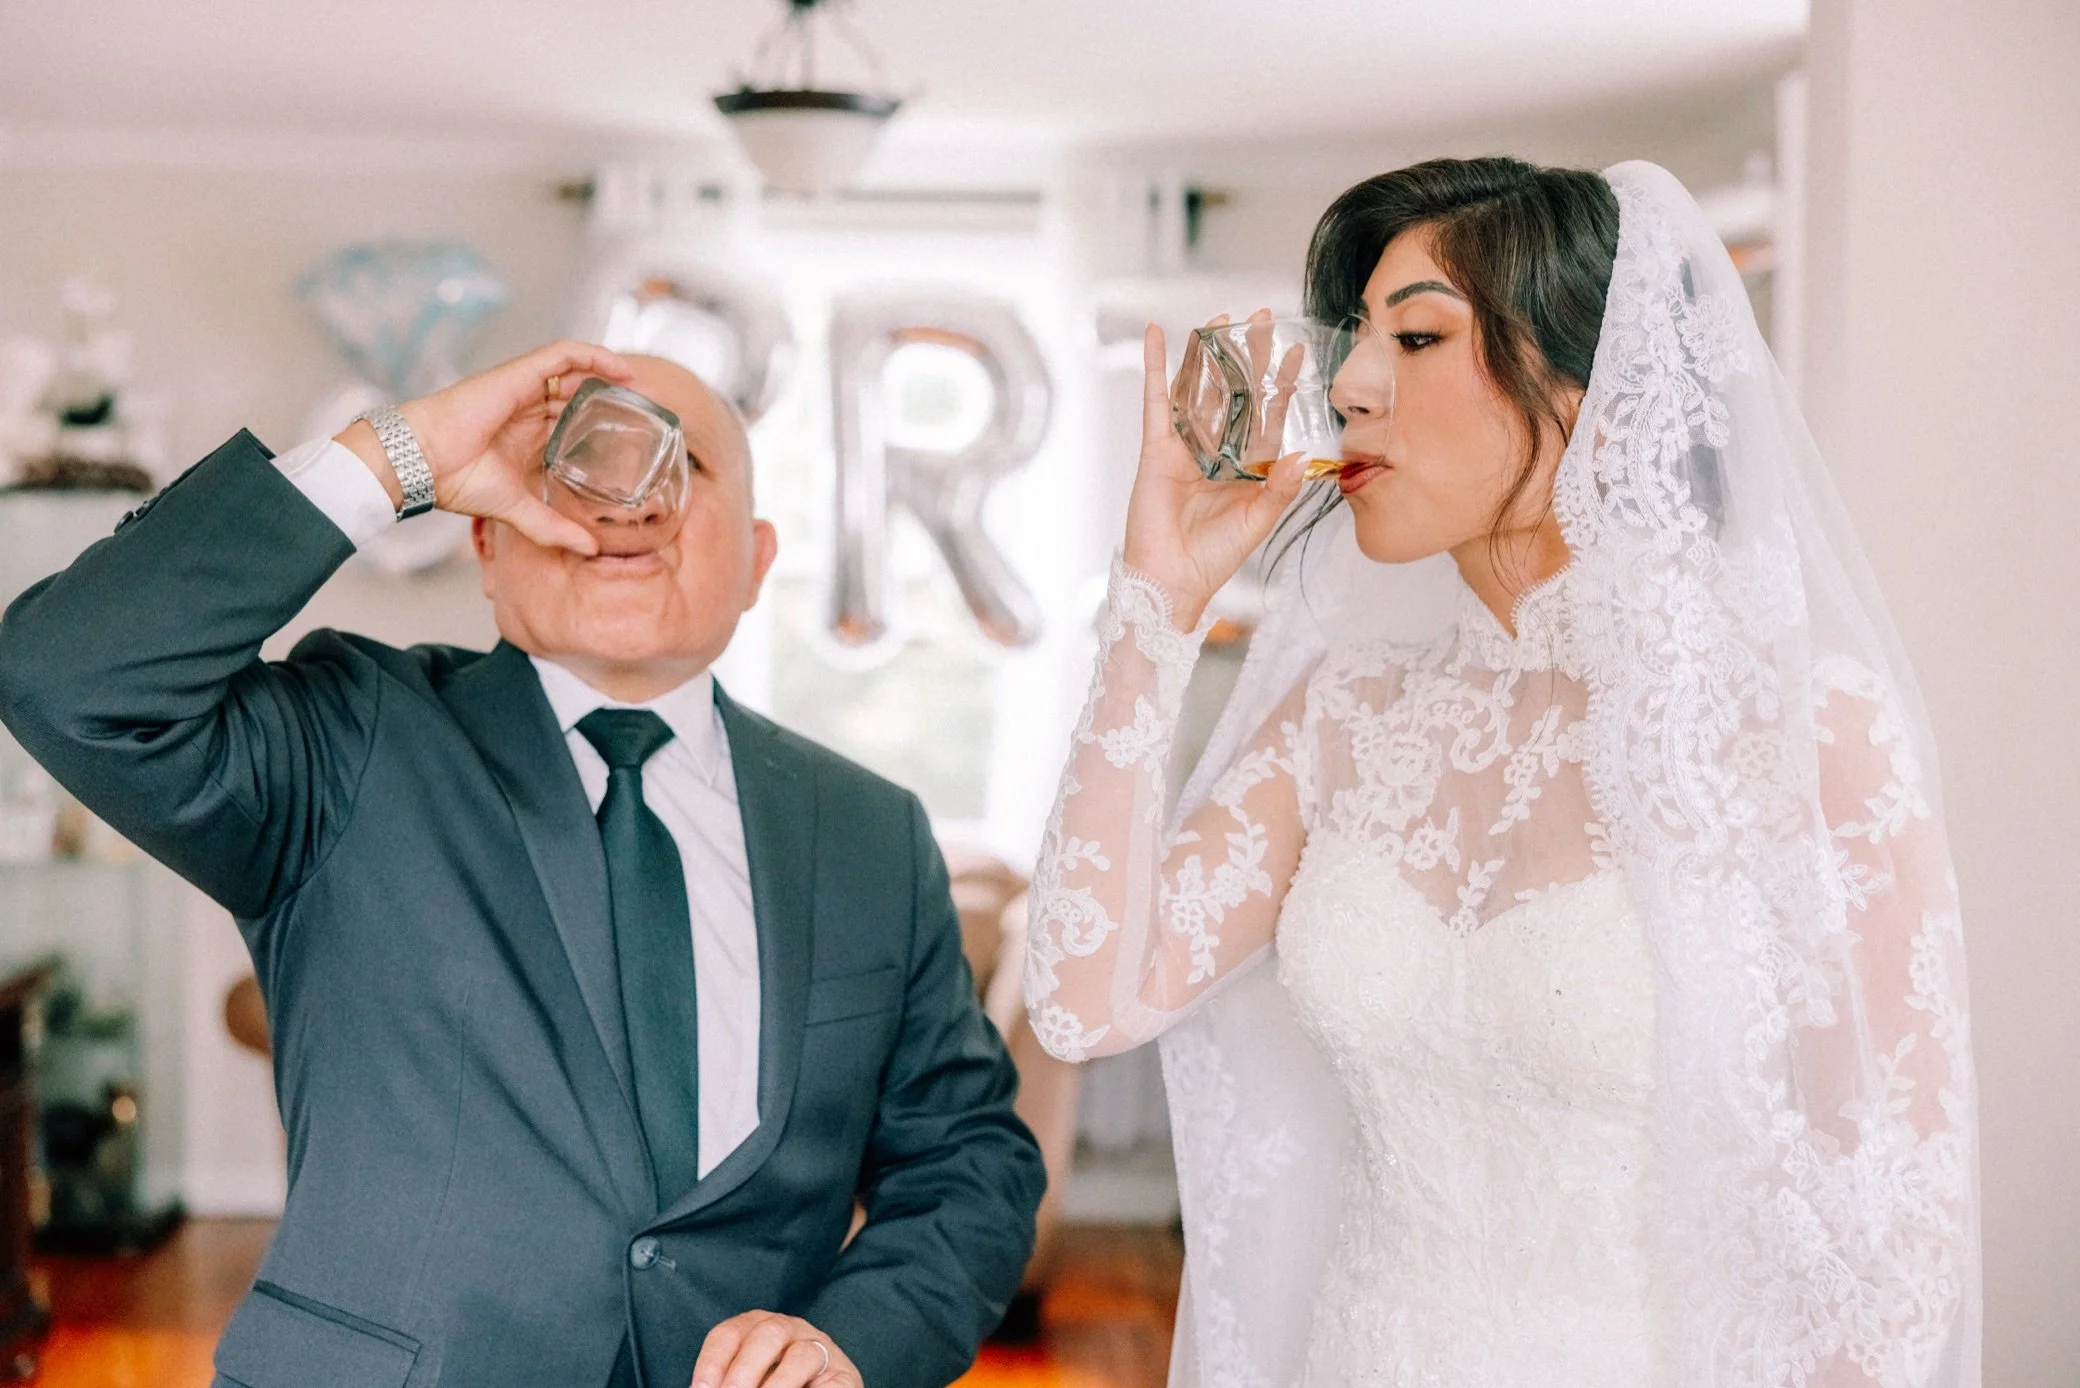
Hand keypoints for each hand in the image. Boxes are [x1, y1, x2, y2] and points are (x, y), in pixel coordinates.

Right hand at [335, 339, 634, 553]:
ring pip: (576, 373)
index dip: (604, 429)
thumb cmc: (455, 481)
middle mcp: (529, 411)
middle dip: (616, 402)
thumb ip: (553, 528)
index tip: (638, 440)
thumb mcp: (517, 510)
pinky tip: (619, 368)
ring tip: (643, 388)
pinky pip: (562, 354)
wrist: (421, 461)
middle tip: (652, 413)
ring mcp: (524, 390)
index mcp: (528, 438)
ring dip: (611, 376)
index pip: (574, 426)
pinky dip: (591, 356)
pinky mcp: (518, 374)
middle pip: (581, 397)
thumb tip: (592, 550)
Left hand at [691, 1310, 858, 1387]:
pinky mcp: (845, 1375)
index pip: (729, 1334)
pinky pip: (831, 1383)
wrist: (823, 1386)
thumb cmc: (772, 1382)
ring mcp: (821, 1349)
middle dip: (744, 1371)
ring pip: (804, 1354)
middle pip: (768, 1333)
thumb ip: (729, 1381)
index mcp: (757, 1327)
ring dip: (779, 1385)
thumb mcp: (747, 1378)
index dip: (712, 1362)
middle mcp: (790, 1329)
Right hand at [1122, 313, 1305, 629]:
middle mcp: (1217, 450)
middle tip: (1262, 317)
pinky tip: (1155, 335)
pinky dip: (1155, 366)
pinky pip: (1156, 399)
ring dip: (1208, 352)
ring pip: (1200, 387)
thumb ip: (1280, 488)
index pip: (1267, 414)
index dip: (1280, 383)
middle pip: (1235, 391)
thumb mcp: (1258, 521)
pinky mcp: (1156, 447)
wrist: (1172, 580)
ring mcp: (1185, 445)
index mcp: (1245, 466)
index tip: (1296, 352)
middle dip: (1248, 355)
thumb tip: (1300, 456)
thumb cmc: (1214, 558)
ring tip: (1220, 318)